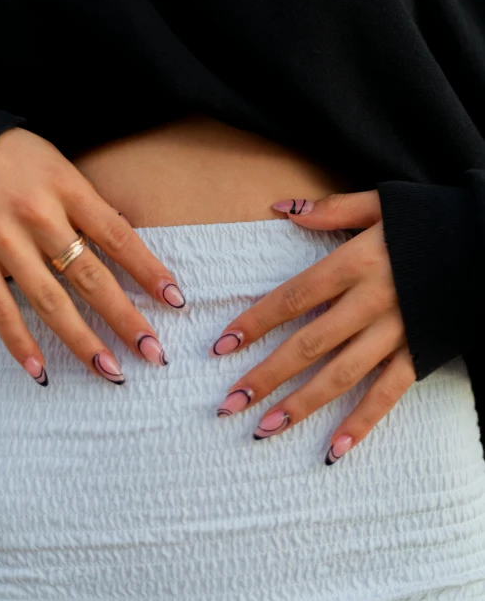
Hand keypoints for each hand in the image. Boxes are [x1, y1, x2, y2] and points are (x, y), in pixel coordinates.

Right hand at [0, 128, 185, 385]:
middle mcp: (37, 215)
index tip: (176, 301)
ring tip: (111, 371)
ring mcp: (2, 240)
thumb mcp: (68, 175)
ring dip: (82, 341)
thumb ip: (95, 214)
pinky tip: (42, 371)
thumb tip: (137, 260)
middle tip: (153, 352)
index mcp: (68, 189)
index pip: (118, 237)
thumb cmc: (28, 166)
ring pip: (49, 301)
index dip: (149, 271)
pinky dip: (20, 343)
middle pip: (89, 276)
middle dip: (124, 318)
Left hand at [211, 191, 415, 464]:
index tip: (222, 345)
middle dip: (267, 375)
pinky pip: (389, 392)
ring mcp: (397, 331)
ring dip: (302, 405)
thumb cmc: (429, 220)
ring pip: (342, 375)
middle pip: (310, 343)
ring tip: (265, 429)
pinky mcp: (421, 352)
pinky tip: (335, 449)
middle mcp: (371, 302)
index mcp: (356, 263)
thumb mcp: (380, 203)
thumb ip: (330, 209)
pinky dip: (363, 422)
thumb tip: (280, 208)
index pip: (294, 296)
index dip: (256, 321)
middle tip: (229, 403)